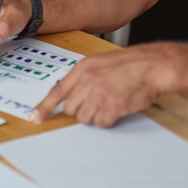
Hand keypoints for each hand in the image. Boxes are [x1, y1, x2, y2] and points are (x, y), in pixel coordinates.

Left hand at [28, 42, 180, 126]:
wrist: (153, 66)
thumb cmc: (131, 65)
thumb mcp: (100, 64)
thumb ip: (84, 78)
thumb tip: (72, 95)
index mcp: (82, 69)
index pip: (57, 91)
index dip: (44, 107)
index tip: (34, 118)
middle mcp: (86, 82)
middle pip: (70, 109)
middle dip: (81, 110)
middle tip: (98, 102)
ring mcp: (98, 95)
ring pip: (84, 118)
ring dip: (96, 116)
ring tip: (111, 102)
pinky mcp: (110, 107)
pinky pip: (101, 123)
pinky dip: (108, 120)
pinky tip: (118, 107)